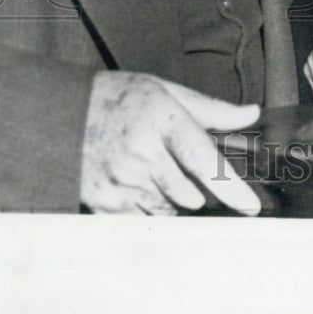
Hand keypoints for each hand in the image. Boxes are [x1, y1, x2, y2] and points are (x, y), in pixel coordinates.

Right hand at [80, 71, 261, 214]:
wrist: (61, 113)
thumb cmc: (121, 99)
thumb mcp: (167, 91)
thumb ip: (213, 109)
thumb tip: (251, 114)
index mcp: (162, 120)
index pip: (203, 160)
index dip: (230, 187)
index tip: (250, 206)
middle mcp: (141, 154)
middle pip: (191, 194)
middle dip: (202, 190)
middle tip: (189, 170)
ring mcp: (120, 182)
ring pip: (170, 211)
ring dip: (177, 201)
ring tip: (161, 171)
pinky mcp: (103, 203)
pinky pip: (144, 222)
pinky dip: (153, 211)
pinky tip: (144, 187)